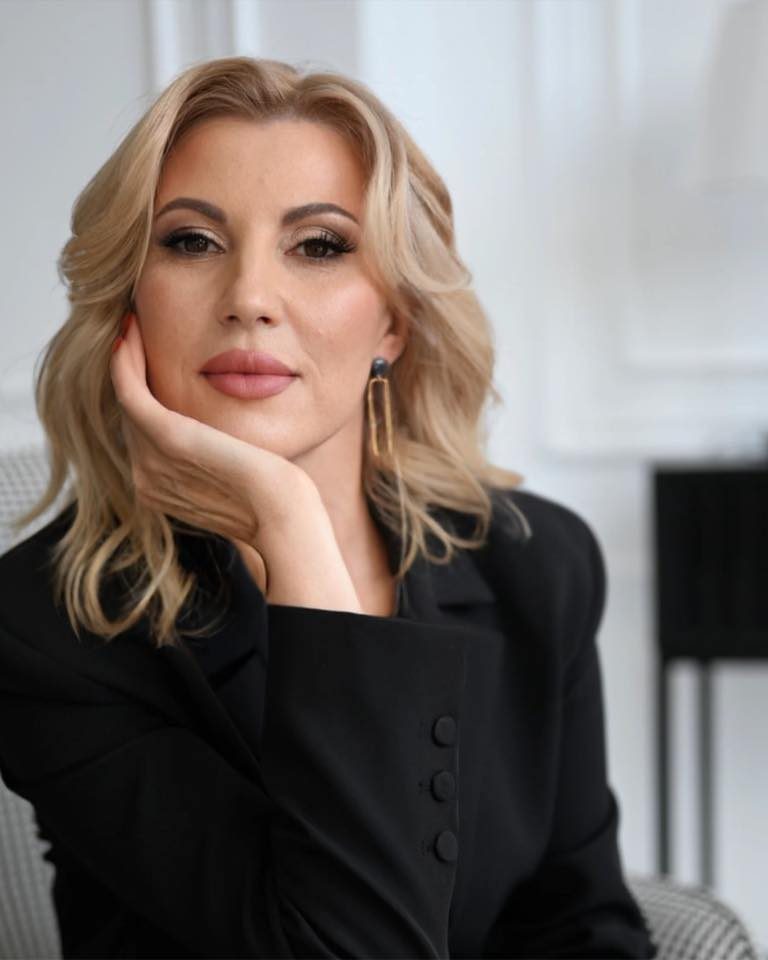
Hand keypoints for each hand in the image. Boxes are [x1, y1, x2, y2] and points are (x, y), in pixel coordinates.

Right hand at [109, 312, 314, 556]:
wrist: (284, 516)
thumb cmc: (276, 499)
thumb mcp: (236, 479)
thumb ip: (215, 461)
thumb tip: (222, 442)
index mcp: (160, 491)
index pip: (142, 435)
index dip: (143, 394)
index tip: (149, 360)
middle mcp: (146, 480)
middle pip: (130, 415)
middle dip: (131, 370)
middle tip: (135, 331)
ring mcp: (152, 463)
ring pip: (128, 398)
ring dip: (127, 356)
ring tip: (133, 325)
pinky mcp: (168, 439)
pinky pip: (131, 392)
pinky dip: (126, 360)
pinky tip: (131, 332)